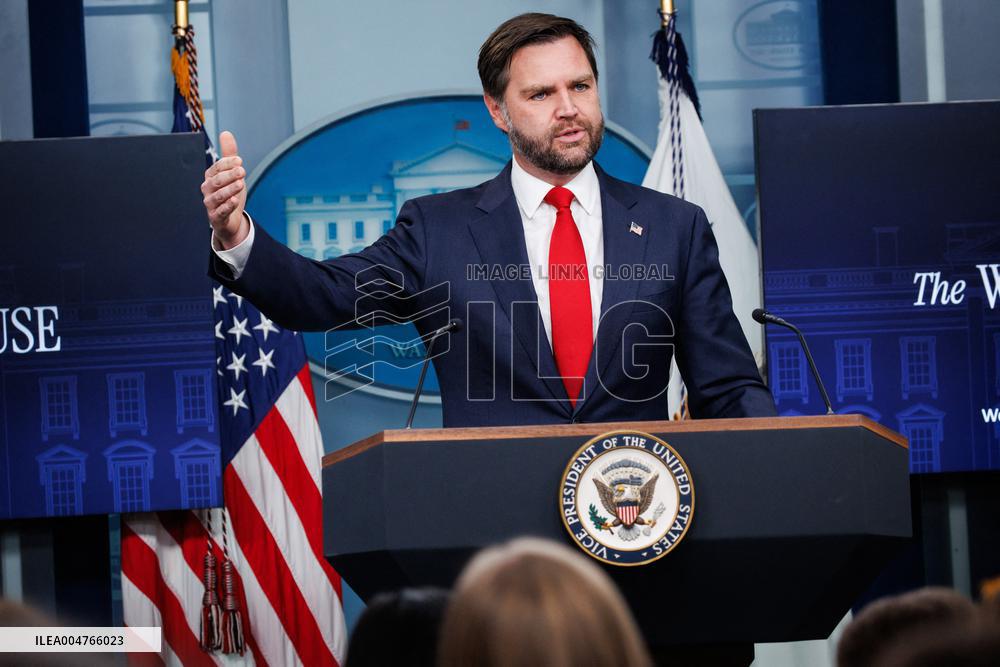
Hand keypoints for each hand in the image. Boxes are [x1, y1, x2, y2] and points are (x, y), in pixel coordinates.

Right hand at [202, 131, 248, 248]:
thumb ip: (229, 155)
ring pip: (218, 196)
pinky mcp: (216, 217)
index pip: (217, 167)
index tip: (240, 160)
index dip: (228, 163)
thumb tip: (226, 133)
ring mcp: (210, 204)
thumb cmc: (229, 194)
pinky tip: (234, 200)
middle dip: (229, 175)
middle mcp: (208, 189)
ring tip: (240, 184)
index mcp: (210, 177)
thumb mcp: (232, 173)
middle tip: (242, 171)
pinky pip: (220, 211)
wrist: (230, 220)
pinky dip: (227, 206)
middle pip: (217, 180)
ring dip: (229, 189)